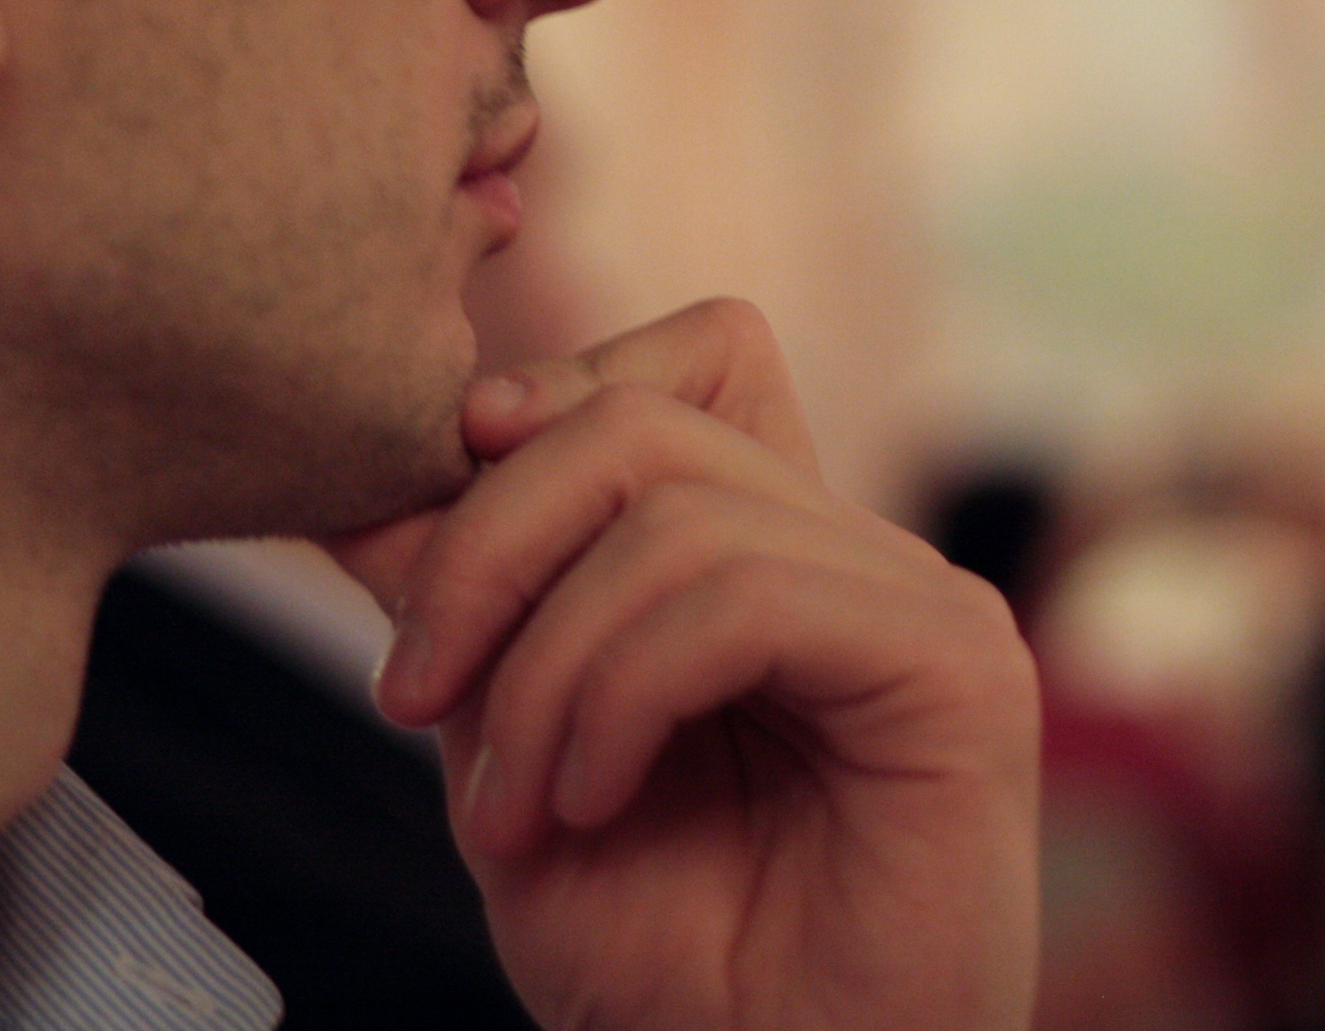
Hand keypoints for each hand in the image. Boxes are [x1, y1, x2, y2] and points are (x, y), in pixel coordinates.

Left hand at [325, 299, 1039, 1030]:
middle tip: (412, 696)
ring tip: (513, 807)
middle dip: (487, 541)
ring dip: (544, 660)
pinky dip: (623, 691)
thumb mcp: (512, 761)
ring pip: (679, 505)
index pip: (691, 355)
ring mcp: (918, 601)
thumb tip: (369, 484)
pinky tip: (589, 798)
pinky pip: (746, 595)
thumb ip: (470, 615)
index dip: (549, 396)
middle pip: (646, 415)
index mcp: (773, 556)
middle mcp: (855, 556)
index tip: (414, 537)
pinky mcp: (955, 669)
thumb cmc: (668, 975)